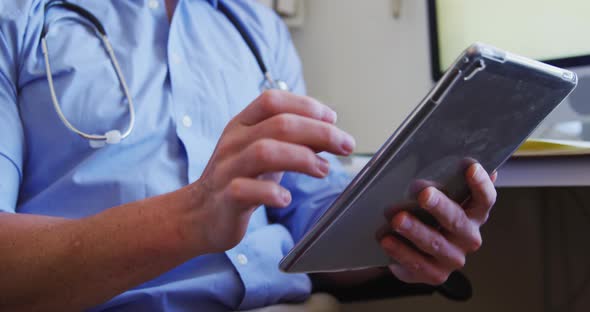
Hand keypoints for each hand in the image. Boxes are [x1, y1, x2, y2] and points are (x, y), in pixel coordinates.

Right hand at [187, 90, 354, 252]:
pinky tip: (286, 198)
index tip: (332, 119)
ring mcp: (228, 169)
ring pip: (265, 152)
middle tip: (345, 145)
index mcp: (242, 124)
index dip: (306, 105)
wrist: (200, 214)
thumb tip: (330, 131)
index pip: (273, 101)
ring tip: (323, 170)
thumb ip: (292, 139)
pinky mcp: (226, 198)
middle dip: (319, 133)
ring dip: (302, 158)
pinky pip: (246, 190)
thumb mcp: (264, 151)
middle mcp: (234, 142)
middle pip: (279, 125)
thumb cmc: (240, 178)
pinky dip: (271, 192)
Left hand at [380, 164, 497, 284]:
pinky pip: (417, 263)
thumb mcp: (434, 195)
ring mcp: (452, 258)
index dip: (481, 184)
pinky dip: (401, 251)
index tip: (471, 167)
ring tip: (397, 219)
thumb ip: (448, 178)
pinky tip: (386, 240)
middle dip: (440, 206)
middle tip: (423, 193)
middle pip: (458, 220)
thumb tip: (462, 156)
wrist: (408, 247)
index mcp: (474, 214)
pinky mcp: (434, 274)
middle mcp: (468, 237)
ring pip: (435, 243)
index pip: (485, 199)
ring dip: (415, 230)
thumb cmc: (424, 214)